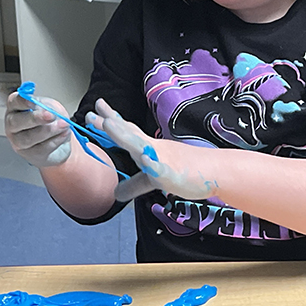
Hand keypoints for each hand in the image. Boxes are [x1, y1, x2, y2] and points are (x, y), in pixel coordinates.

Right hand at [5, 91, 71, 167]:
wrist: (57, 139)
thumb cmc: (49, 120)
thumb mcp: (49, 107)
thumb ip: (46, 106)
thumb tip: (46, 108)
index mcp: (16, 108)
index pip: (14, 102)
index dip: (22, 101)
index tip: (32, 101)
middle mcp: (13, 126)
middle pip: (16, 122)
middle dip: (35, 118)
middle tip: (50, 115)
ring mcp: (19, 142)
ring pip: (29, 138)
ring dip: (49, 130)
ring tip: (64, 124)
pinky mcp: (31, 154)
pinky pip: (42, 148)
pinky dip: (56, 140)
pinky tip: (64, 133)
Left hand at [87, 99, 218, 201]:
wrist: (212, 170)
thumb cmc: (185, 171)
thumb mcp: (154, 180)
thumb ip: (135, 184)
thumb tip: (116, 193)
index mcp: (148, 148)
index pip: (127, 132)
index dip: (110, 122)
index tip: (94, 111)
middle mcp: (153, 148)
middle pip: (128, 133)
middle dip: (110, 123)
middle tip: (92, 112)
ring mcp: (163, 158)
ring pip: (140, 144)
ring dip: (124, 135)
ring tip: (108, 125)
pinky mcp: (173, 172)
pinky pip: (161, 167)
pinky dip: (153, 163)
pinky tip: (145, 159)